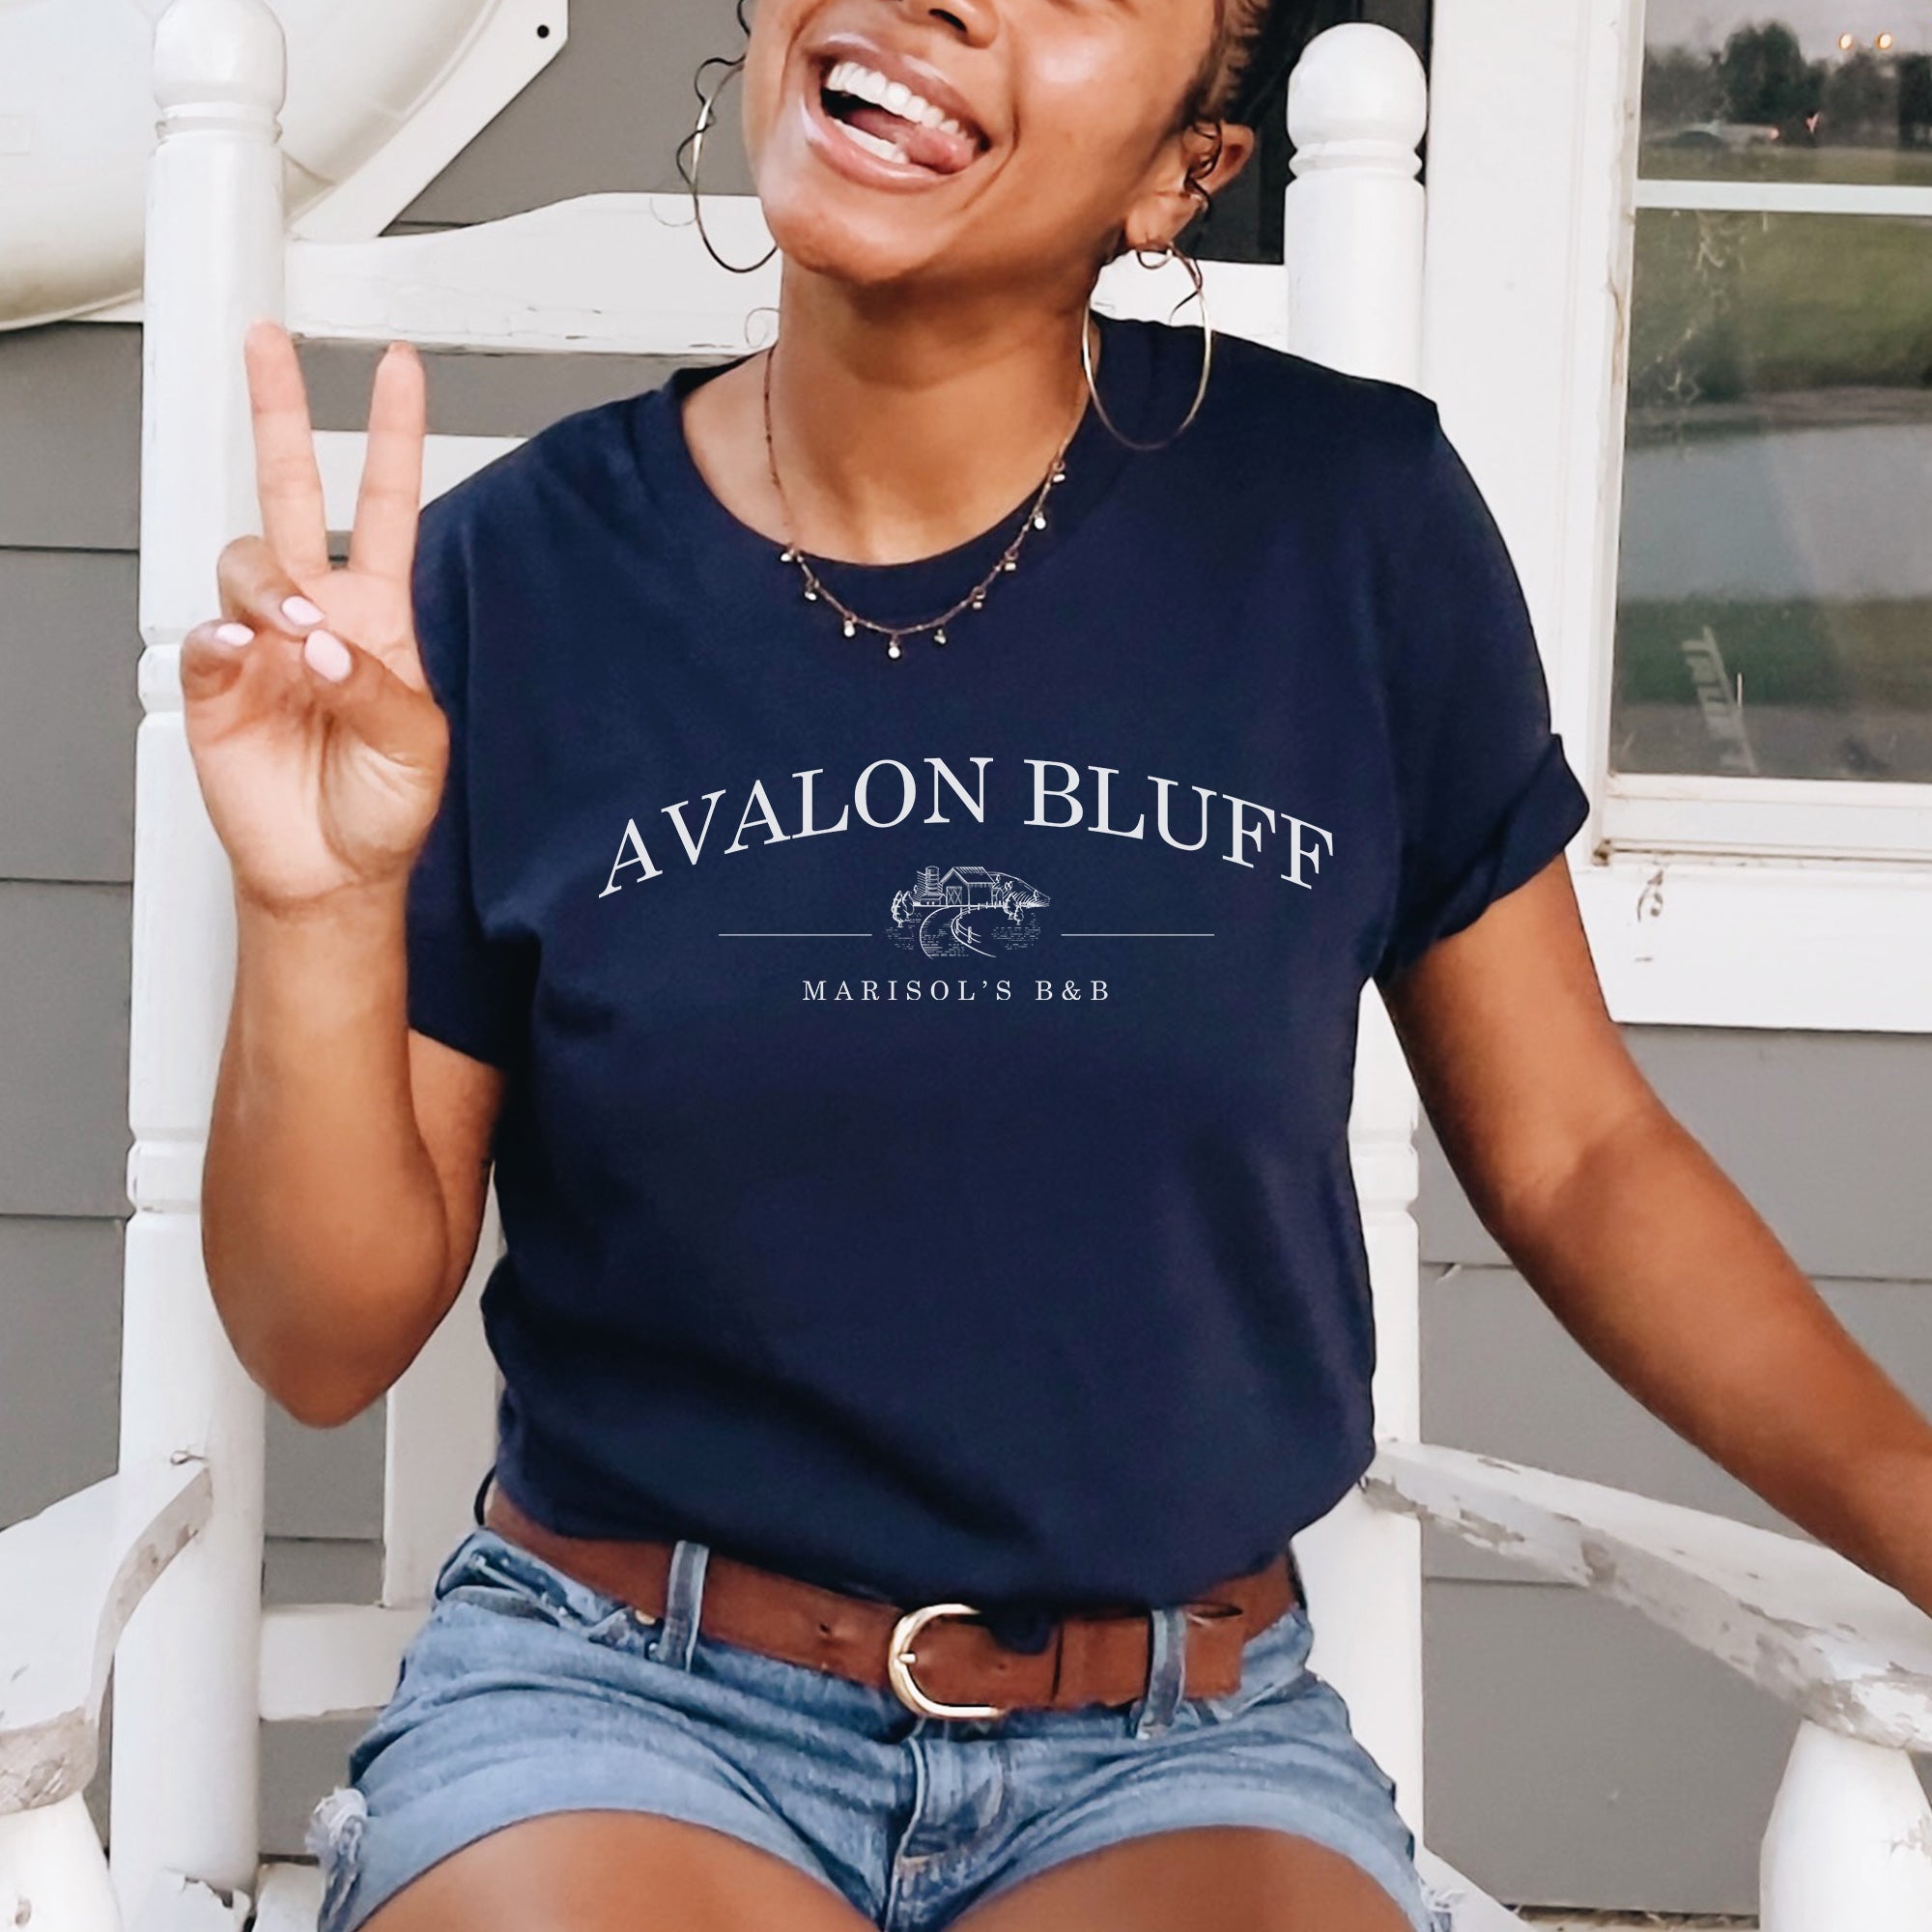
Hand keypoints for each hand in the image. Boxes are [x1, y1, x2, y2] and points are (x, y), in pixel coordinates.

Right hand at [181, 318, 449, 915]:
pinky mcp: (213, 682)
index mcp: (380, 616)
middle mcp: (317, 614)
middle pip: (291, 492)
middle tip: (270, 348)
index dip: (393, 437)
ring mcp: (261, 643)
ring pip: (245, 562)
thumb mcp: (417, 746)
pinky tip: (245, 653)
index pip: (387, 506)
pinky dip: (221, 637)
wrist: (334, 871)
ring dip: (270, 586)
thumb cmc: (384, 807)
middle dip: (281, 414)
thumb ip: (378, 687)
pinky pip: (201, 635)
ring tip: (296, 636)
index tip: (398, 370)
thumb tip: (323, 643)